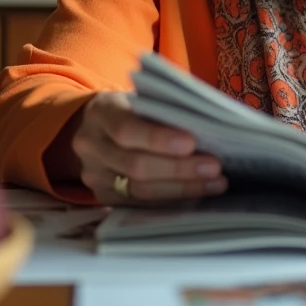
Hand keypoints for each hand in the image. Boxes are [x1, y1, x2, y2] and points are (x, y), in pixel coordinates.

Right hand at [68, 91, 226, 203]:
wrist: (95, 128)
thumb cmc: (132, 109)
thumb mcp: (142, 99)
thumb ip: (166, 111)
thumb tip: (208, 127)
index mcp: (102, 113)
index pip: (126, 129)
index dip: (158, 139)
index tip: (191, 143)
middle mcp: (91, 145)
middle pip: (135, 165)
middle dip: (179, 169)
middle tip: (213, 168)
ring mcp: (94, 175)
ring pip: (139, 190)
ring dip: (181, 189)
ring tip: (214, 184)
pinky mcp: (102, 197)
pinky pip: (139, 205)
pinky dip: (171, 202)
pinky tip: (197, 196)